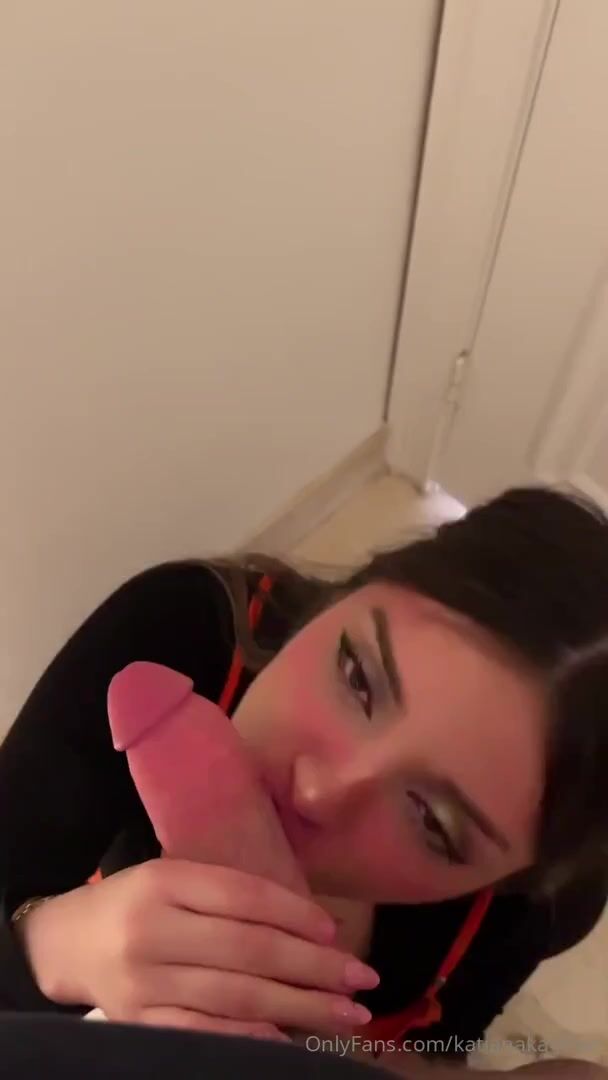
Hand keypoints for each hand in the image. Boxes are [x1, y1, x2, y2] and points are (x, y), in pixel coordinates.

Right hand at [20, 859, 377, 1040]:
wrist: (68, 942)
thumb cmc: (137, 902)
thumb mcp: (174, 878)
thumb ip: (230, 894)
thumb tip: (315, 923)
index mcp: (164, 881)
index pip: (243, 896)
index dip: (295, 914)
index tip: (336, 932)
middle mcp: (153, 930)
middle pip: (247, 950)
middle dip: (313, 967)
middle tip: (362, 980)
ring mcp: (143, 983)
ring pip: (234, 997)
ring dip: (299, 1008)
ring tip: (346, 1015)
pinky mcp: (137, 1024)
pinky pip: (201, 1033)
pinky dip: (247, 1039)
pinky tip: (286, 1041)